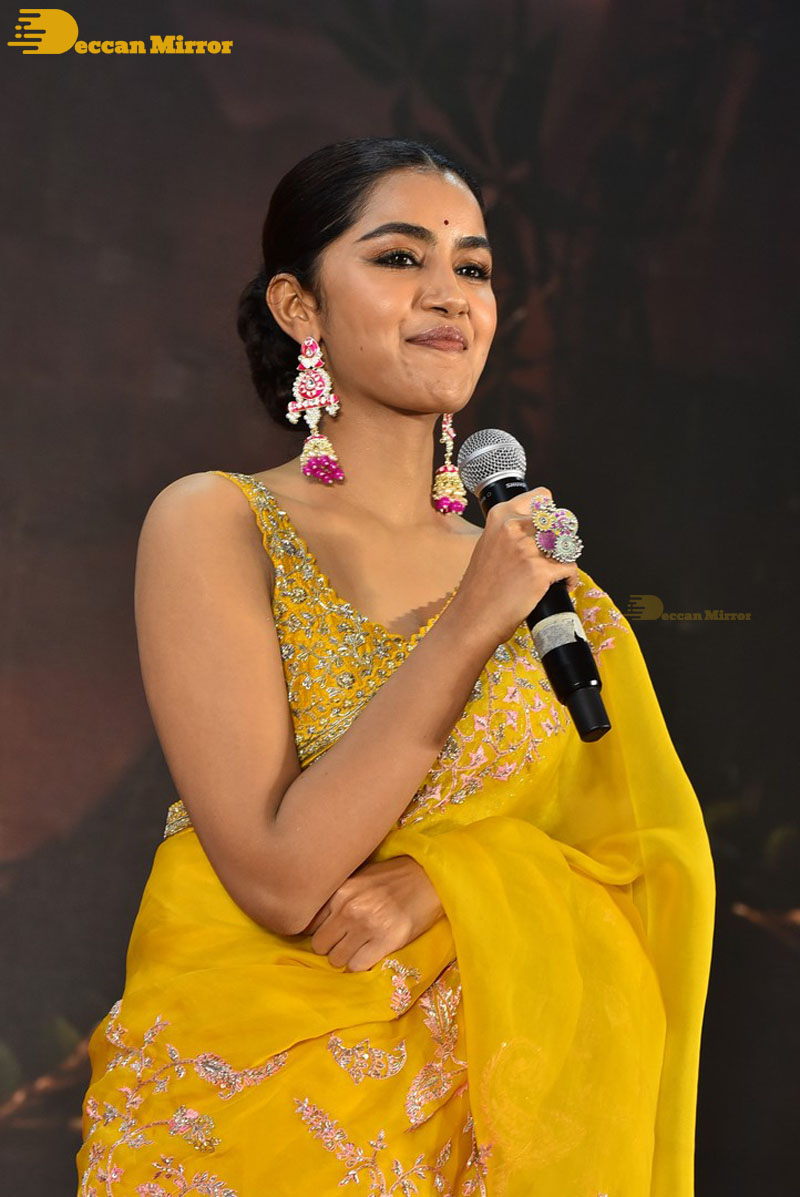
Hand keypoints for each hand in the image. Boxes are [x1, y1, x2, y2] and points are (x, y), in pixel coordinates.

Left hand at [298, 855, 444, 972]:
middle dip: (331, 946)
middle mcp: (349, 908)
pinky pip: (357, 966)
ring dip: (346, 957)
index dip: (319, 930)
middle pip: (319, 945)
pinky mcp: (387, 941)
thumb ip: (338, 898)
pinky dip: (361, 964)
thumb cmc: (394, 878)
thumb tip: (318, 921)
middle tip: (346, 942)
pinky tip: (371, 952)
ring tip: (360, 948)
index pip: (309, 923)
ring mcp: (367, 925)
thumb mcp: (360, 879)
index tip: (329, 933)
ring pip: (336, 960)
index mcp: (340, 891)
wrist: (430, 877)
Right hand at [448, 485, 580, 645]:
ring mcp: (527, 548)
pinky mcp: (540, 571)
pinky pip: (570, 568)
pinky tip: (561, 586)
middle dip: (561, 538)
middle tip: (555, 554)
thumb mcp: (487, 546)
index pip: (542, 497)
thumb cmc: (479, 588)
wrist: (473, 618)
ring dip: (567, 557)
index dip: (550, 513)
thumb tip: (534, 530)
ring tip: (559, 571)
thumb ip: (509, 532)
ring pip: (568, 543)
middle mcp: (514, 527)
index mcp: (500, 516)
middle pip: (559, 520)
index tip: (550, 527)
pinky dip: (569, 579)